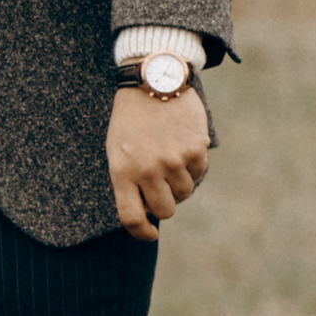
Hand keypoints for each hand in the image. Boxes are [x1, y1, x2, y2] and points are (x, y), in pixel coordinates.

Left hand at [107, 84, 210, 241]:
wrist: (152, 80)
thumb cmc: (131, 119)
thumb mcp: (117, 149)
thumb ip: (128, 180)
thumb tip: (147, 210)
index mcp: (122, 172)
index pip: (132, 217)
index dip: (141, 232)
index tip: (150, 235)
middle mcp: (148, 170)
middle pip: (165, 210)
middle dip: (165, 204)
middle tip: (162, 188)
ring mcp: (173, 161)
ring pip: (184, 193)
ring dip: (180, 183)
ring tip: (170, 159)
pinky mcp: (195, 149)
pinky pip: (199, 173)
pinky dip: (193, 166)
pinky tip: (182, 146)